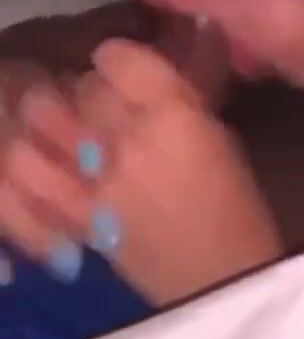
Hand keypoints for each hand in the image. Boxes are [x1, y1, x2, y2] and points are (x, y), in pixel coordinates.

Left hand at [0, 40, 281, 304]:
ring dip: (53, 114)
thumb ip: (179, 102)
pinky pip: (34, 178)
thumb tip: (153, 79)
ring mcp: (97, 180)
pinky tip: (45, 157)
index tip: (122, 66)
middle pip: (86, 88)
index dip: (117, 58)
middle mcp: (130, 139)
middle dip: (92, 88)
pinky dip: (31, 161)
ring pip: (49, 121)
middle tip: (103, 101)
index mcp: (174, 113)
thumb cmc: (236, 206)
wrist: (221, 280)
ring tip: (64, 121)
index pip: (120, 58)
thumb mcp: (219, 136)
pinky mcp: (78, 216)